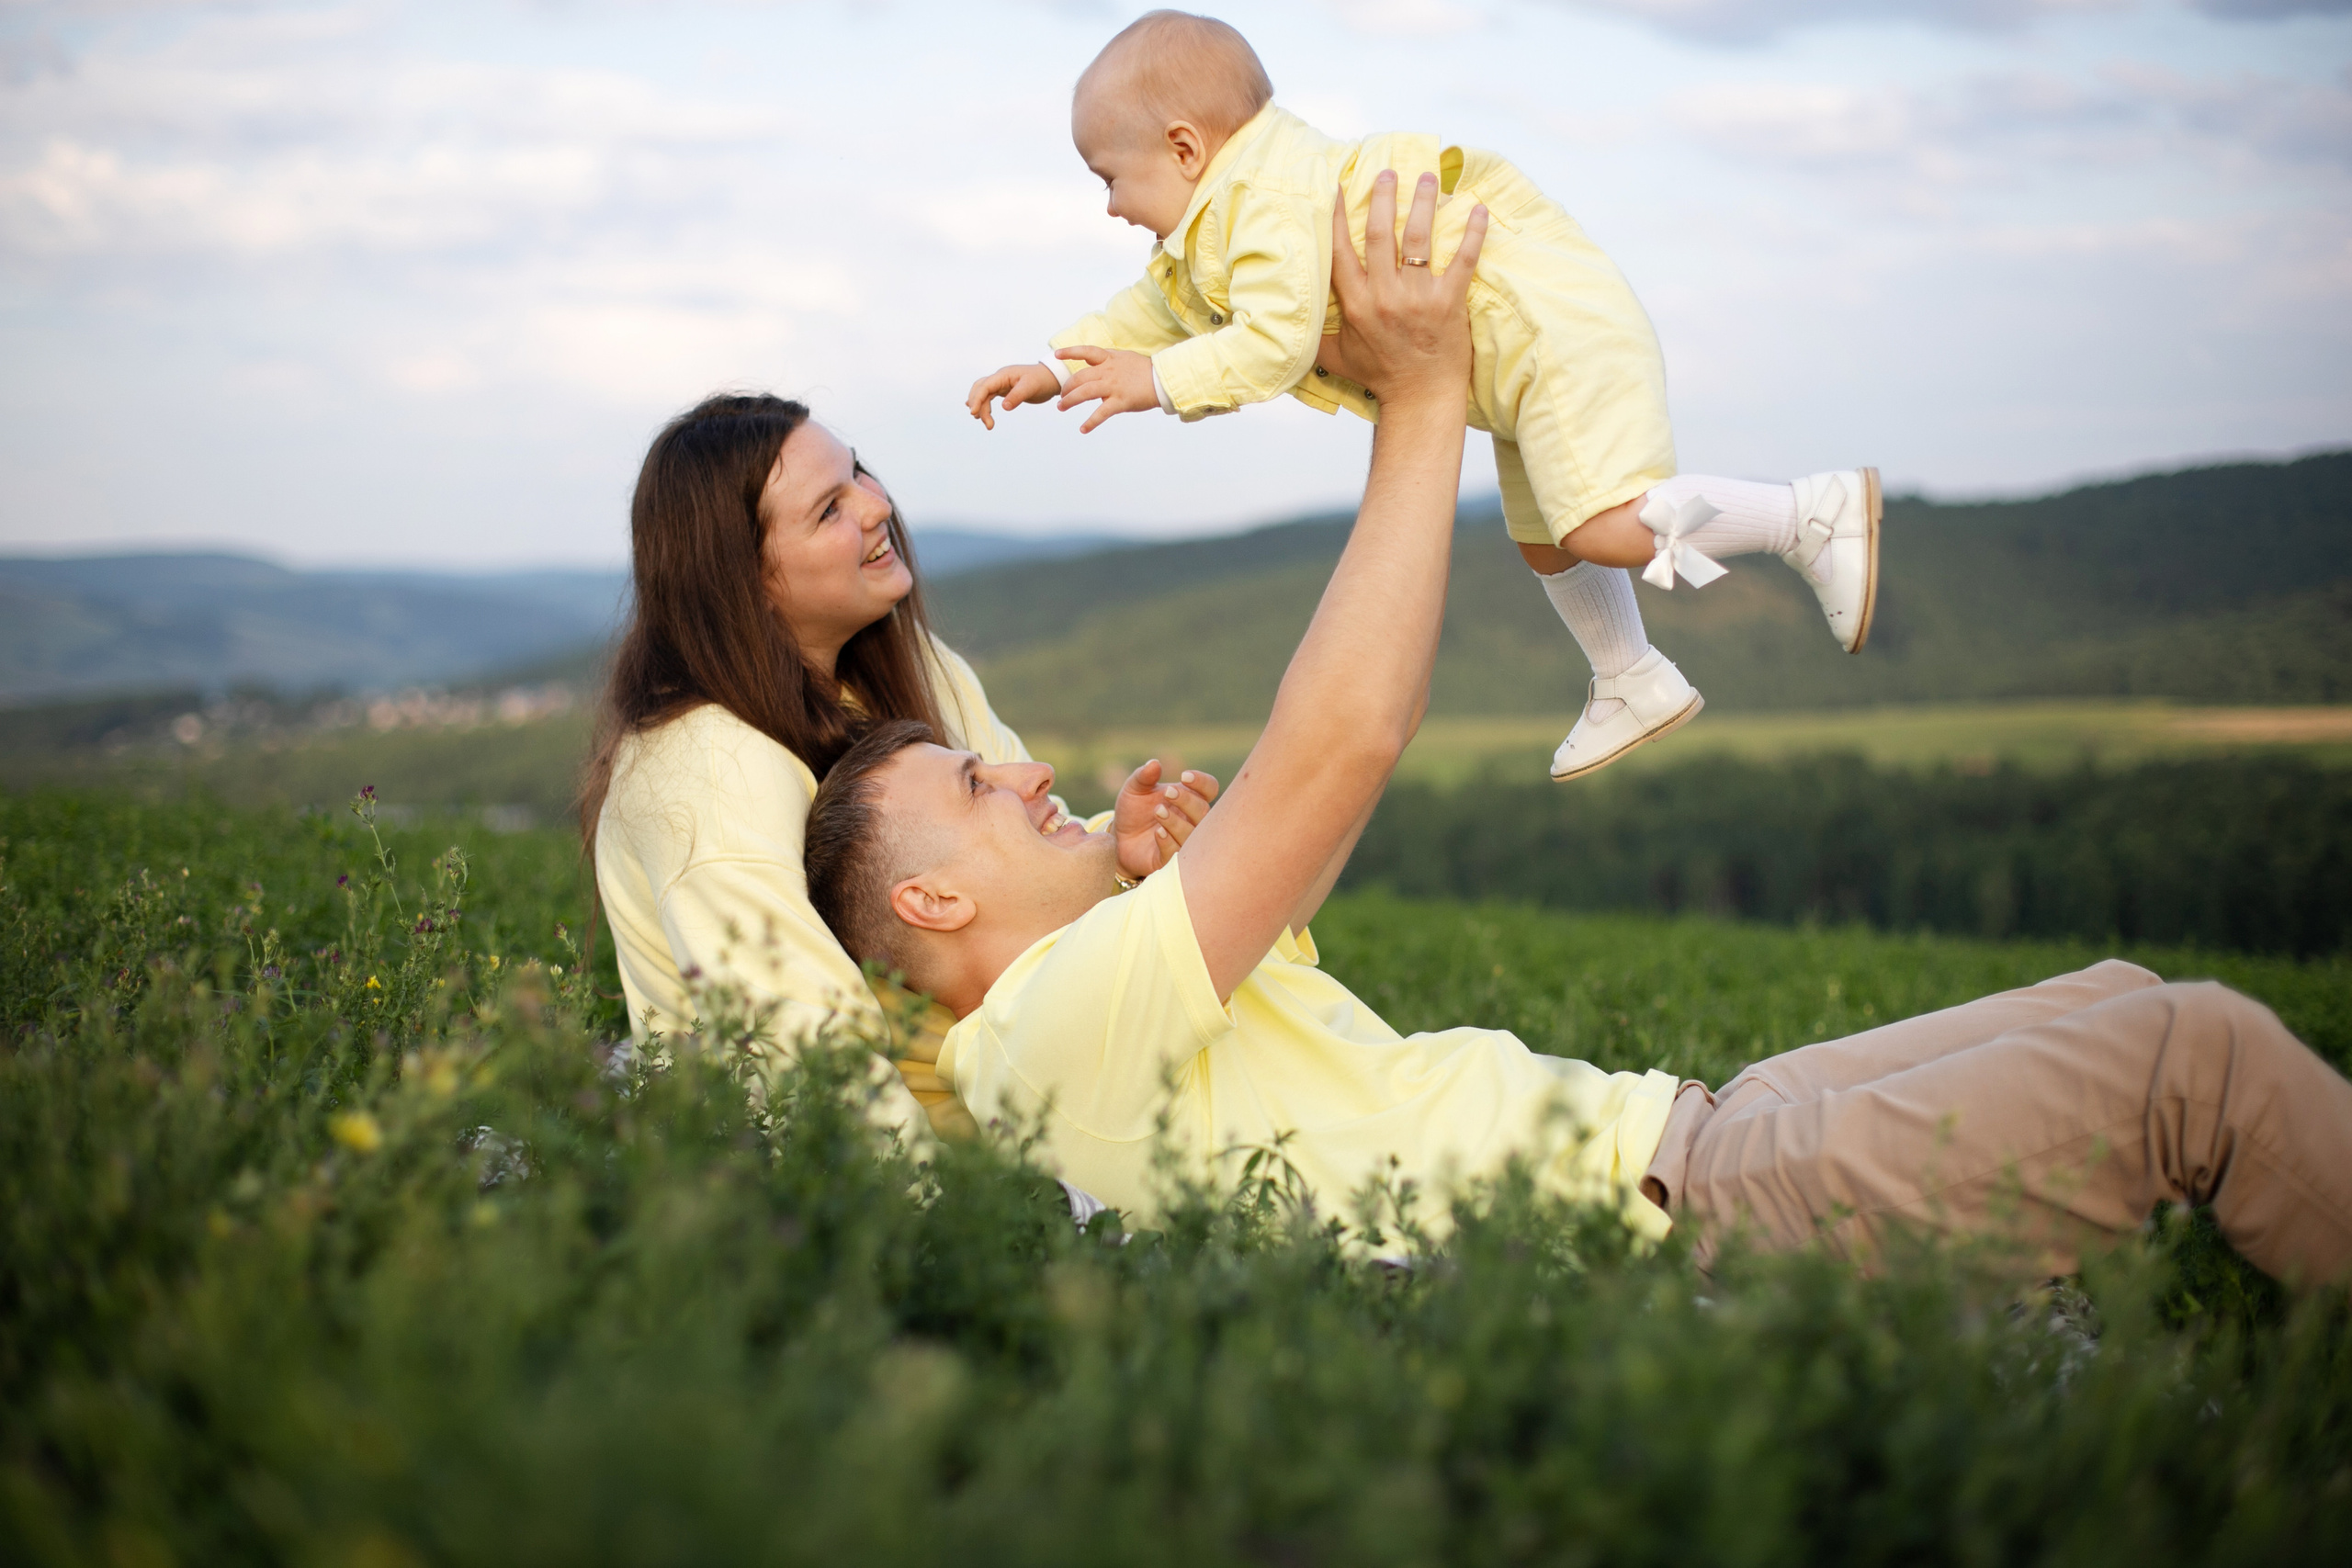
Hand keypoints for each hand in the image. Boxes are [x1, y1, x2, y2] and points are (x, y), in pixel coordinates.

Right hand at [966, 362, 1061, 429]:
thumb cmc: (1042, 380)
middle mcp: (999, 378)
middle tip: (987, 424)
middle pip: (980, 390)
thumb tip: (1004, 407)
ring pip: (983, 394)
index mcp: (1004, 375)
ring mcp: (1001, 383)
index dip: (977, 399)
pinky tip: (978, 412)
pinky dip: (983, 404)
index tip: (974, 413)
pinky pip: (988, 396)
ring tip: (987, 424)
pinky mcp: (1004, 390)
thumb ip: (1017, 396)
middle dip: (978, 406)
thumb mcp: (1031, 388)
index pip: (985, 386)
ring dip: (981, 408)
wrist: (1050, 378)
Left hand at [1054, 345, 1160, 433]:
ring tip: (1062, 407)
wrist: (1164, 380)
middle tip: (1061, 396)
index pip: (1086, 352)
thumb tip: (1099, 366)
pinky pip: (1101, 413)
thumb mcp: (1126, 359)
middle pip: (1080, 377)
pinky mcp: (1120, 401)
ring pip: (1084, 392)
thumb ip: (1110, 362)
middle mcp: (1108, 371)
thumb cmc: (1147, 371)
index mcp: (1110, 359)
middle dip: (1067, 387)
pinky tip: (1083, 429)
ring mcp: (1113, 386)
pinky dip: (1090, 422)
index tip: (1057, 354)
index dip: (1070, 352)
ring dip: (1070, 401)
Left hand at [1111, 760, 1219, 880]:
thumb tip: (1154, 764)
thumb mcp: (1134, 789)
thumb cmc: (1134, 811)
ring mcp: (1182, 840)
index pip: (1209, 788)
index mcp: (1188, 799)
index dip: (1202, 782)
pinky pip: (1176, 853)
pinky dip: (1169, 841)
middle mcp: (1191, 820)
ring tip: (1158, 811)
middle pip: (1205, 811)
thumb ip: (1144, 776)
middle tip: (1168, 793)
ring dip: (1177, 821)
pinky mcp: (1168, 860)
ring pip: (1193, 834)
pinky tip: (1158, 832)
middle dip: (1187, 801)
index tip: (1184, 777)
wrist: (1118, 839)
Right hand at [1317, 171, 1485, 410]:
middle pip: (1379, 235)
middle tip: (1388, 172)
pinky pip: (1462, 260)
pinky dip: (1472, 233)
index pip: (1340, 251)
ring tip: (1428, 178)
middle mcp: (1383, 297)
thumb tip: (1286, 325)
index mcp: (1355, 304)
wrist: (1420, 398)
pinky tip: (1478, 209)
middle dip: (1383, 198)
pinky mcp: (1448, 303)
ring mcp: (1417, 299)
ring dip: (1423, 203)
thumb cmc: (1380, 376)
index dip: (1336, 216)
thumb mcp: (1337, 358)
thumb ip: (1314, 337)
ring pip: (1418, 239)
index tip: (1339, 187)